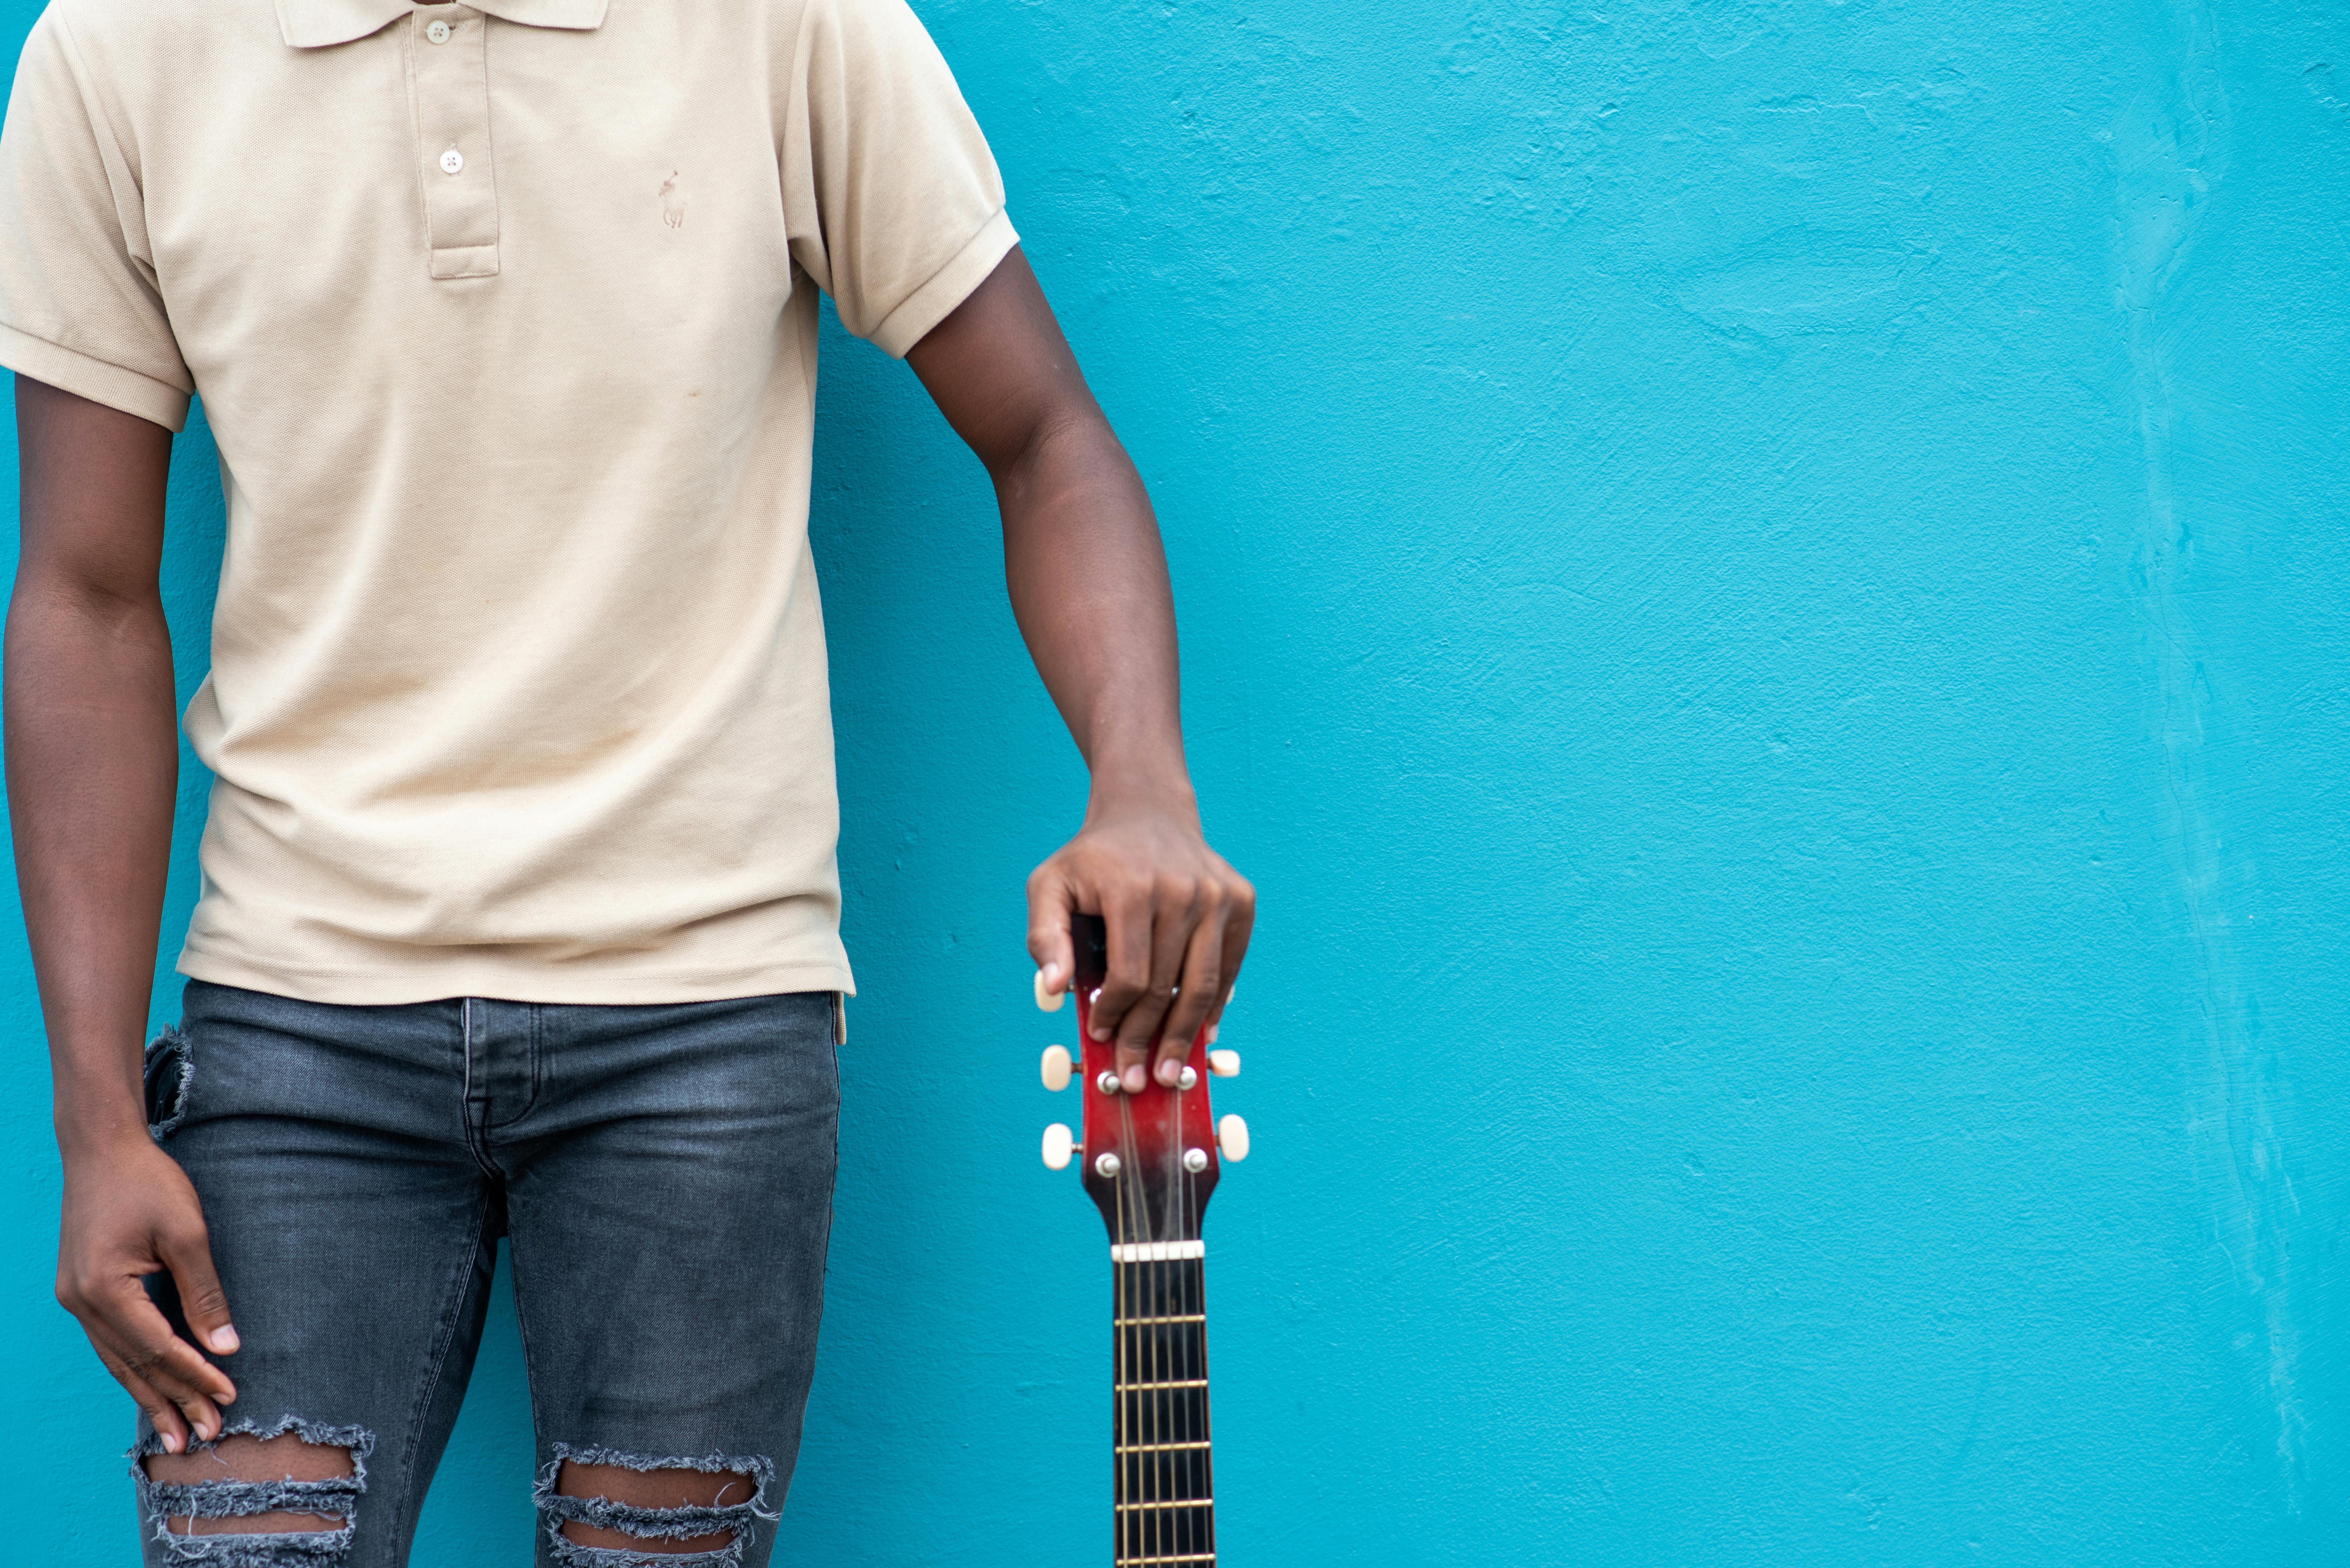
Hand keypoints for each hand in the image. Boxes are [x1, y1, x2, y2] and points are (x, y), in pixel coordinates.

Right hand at [56, 1134, 237, 1452]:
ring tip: (175, 1432)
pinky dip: (133, 1369)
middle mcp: (81, 1302)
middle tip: (200, 1439)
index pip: (158, 1348)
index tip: (228, 1397)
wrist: (102, 1149)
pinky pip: (110, 1343)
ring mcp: (76, 1299)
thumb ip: (205, 1294)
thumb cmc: (148, 1183)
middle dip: (171, 1402)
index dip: (195, 1375)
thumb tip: (227, 1347)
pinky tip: (151, 1389)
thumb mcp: (187, 1234)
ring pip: (117, 1361)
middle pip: (134, 1365)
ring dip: (149, 1396)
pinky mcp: (81, 1291)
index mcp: (104, 1290)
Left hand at [1028, 788, 1254, 1091]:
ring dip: (1187, 1035)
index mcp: (1133, 888)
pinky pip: (1229, 967)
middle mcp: (1184, 889)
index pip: (1129, 976)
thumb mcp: (1050, 885)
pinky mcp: (1242, 900)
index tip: (1100, 1037)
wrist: (1147, 812)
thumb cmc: (1093, 859)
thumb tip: (1054, 988)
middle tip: (1137, 1079)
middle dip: (1149, 1040)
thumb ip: (1045, 936)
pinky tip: (1200, 1031)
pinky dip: (1216, 1003)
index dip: (1115, 1016)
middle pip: (1168, 987)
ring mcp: (1219, 894)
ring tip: (1173, 1070)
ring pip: (1204, 984)